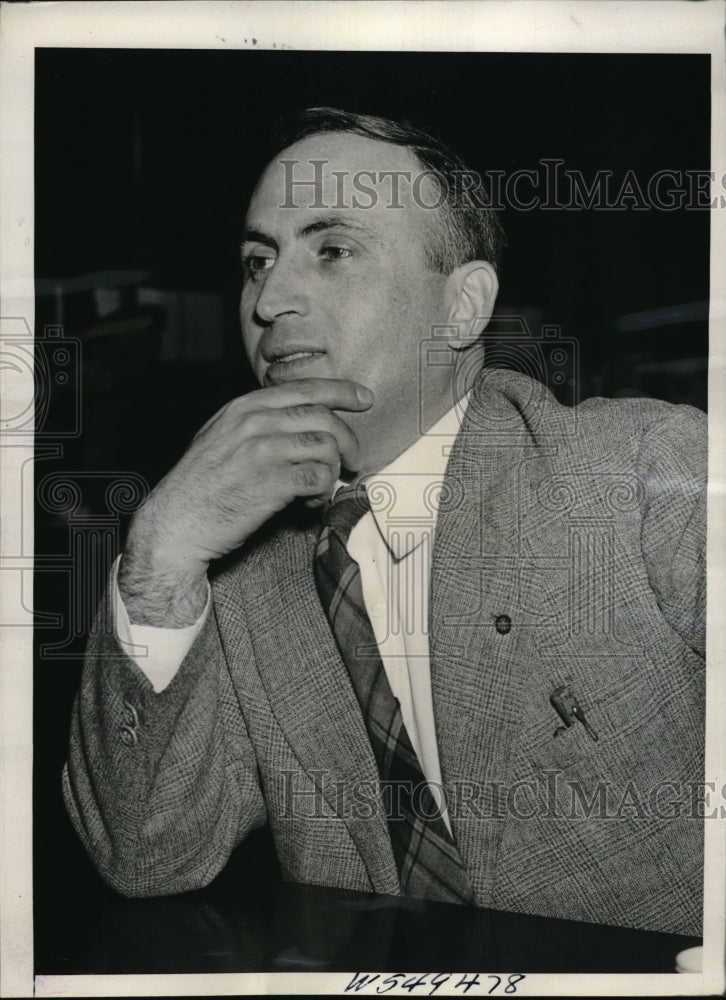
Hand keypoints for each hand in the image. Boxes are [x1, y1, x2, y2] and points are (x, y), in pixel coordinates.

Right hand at [118, 379, 372, 625]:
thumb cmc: (199, 485)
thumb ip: (254, 422)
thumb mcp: (220, 436)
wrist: (176, 523)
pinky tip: (308, 503)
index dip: (341, 391)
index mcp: (244, 407)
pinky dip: (322, 493)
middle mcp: (255, 423)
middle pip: (324, 418)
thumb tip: (297, 418)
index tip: (364, 398)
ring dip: (333, 471)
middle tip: (354, 460)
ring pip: (327, 448)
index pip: (304, 388)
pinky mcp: (272, 484)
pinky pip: (319, 479)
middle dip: (349, 440)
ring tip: (318, 488)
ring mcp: (263, 452)